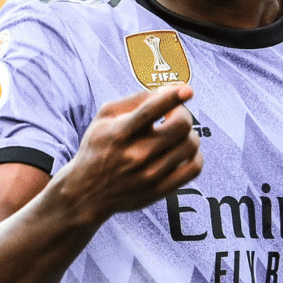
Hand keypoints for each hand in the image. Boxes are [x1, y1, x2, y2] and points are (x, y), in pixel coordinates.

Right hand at [60, 85, 202, 222]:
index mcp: (120, 132)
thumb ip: (135, 100)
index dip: (172, 97)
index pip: (150, 110)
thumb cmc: (98, 147)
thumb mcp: (105, 117)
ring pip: (190, 145)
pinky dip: (196, 155)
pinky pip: (193, 168)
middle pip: (180, 126)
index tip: (188, 89)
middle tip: (175, 113)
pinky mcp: (159, 190)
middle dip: (183, 113)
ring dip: (190, 133)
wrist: (86, 192)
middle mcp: (136, 154)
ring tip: (178, 134)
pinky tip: (184, 151)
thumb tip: (168, 90)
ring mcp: (149, 175)